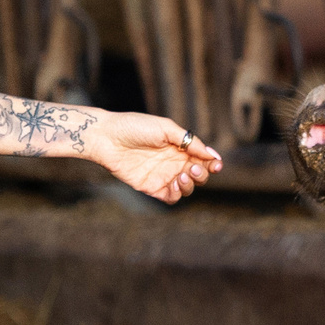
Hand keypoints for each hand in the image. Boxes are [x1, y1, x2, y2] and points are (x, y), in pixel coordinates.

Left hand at [90, 112, 221, 203]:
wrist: (107, 138)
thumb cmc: (135, 127)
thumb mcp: (166, 128)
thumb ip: (189, 141)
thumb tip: (211, 154)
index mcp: (180, 147)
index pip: (203, 158)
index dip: (213, 163)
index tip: (217, 164)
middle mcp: (174, 162)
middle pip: (199, 175)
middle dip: (202, 174)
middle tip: (194, 168)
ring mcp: (163, 176)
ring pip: (187, 188)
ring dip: (191, 185)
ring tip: (182, 175)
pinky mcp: (151, 187)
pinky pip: (171, 197)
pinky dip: (178, 194)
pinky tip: (175, 185)